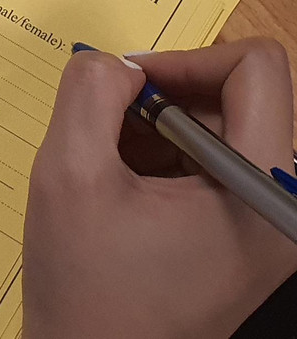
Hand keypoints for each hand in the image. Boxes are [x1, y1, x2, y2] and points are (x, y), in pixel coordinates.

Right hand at [23, 38, 296, 337]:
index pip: (257, 68)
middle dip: (165, 99)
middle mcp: (277, 201)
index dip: (186, 58)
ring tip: (107, 166)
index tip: (130, 85)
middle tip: (106, 125)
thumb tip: (110, 63)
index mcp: (259, 185)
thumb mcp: (69, 175)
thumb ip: (88, 96)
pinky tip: (119, 188)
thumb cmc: (86, 287)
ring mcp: (262, 222)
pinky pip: (209, 166)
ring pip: (220, 129)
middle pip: (239, 98)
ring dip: (156, 129)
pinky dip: (160, 158)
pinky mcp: (240, 236)